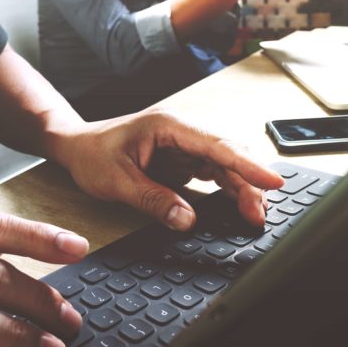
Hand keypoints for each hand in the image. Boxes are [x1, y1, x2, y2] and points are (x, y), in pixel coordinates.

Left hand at [58, 110, 283, 230]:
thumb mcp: (116, 181)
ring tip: (254, 216)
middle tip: (259, 215)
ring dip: (242, 188)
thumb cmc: (92, 153)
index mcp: (169, 126)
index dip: (247, 164)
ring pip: (224, 165)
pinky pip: (213, 173)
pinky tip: (238, 206)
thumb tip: (187, 221)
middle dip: (250, 182)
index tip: (272, 180)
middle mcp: (181, 132)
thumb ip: (153, 200)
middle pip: (227, 155)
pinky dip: (228, 190)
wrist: (75, 146)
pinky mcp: (182, 159)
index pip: (216, 145)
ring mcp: (183, 145)